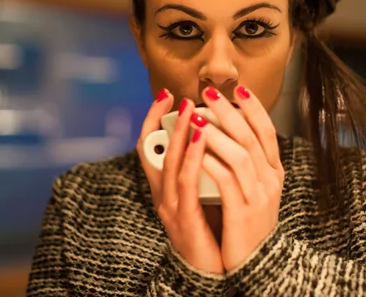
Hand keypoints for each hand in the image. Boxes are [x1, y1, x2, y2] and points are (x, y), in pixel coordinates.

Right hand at [137, 89, 223, 273]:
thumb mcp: (203, 192)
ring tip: (191, 111)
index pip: (153, 147)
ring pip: (170, 163)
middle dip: (165, 121)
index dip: (154, 120)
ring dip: (179, 134)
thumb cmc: (210, 228)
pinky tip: (201, 139)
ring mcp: (171, 206)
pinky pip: (186, 183)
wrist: (210, 270)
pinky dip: (192, 158)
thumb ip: (202, 167)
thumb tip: (212, 133)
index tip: (166, 96)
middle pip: (155, 151)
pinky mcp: (183, 218)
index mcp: (167, 187)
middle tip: (179, 97)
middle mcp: (163, 194)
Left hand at [190, 85, 284, 271]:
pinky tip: (196, 151)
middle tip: (208, 93)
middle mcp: (271, 180)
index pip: (267, 131)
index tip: (239, 88)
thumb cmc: (249, 221)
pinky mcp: (243, 213)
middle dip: (229, 112)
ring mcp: (259, 196)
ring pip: (240, 156)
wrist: (256, 262)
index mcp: (274, 172)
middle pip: (251, 137)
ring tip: (196, 118)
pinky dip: (211, 163)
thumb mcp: (256, 189)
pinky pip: (226, 182)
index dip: (254, 108)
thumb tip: (227, 131)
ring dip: (217, 134)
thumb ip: (247, 163)